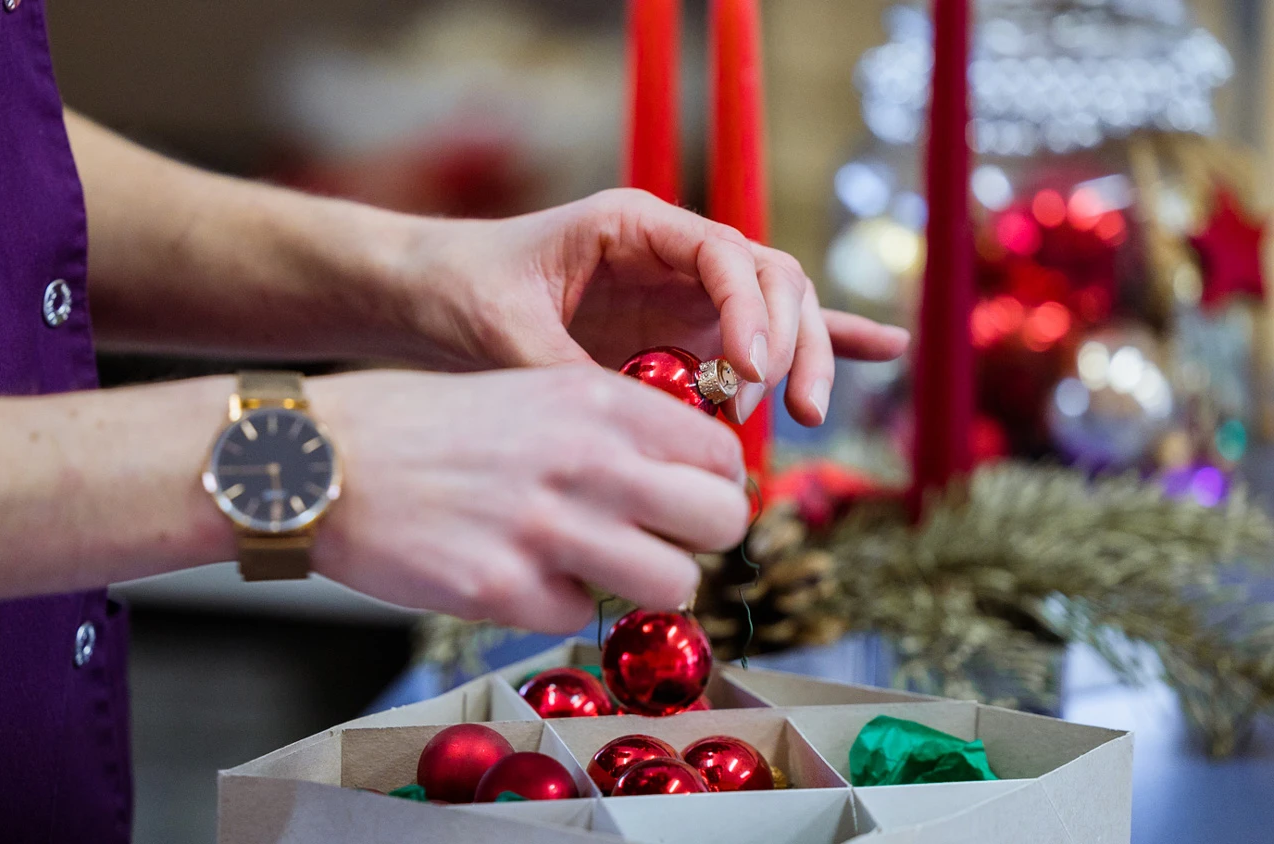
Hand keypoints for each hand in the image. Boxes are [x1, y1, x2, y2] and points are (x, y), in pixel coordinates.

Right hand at [303, 366, 747, 633]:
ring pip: (673, 584)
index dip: (711, 483)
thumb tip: (677, 473)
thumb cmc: (417, 422)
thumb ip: (607, 425)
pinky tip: (514, 573)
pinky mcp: (503, 592)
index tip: (685, 497)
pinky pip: (581, 615)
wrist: (316, 460)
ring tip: (592, 566)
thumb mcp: (526, 387)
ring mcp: (546, 530)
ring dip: (640, 584)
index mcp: (594, 399)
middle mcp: (585, 459)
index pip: (721, 453)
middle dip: (697, 540)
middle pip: (721, 521)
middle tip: (657, 541)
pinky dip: (556, 603)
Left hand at [401, 188, 908, 424]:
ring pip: (777, 311)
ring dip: (803, 357)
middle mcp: (674, 254)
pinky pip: (764, 335)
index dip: (750, 312)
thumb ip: (568, 375)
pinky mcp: (686, 334)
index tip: (748, 375)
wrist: (433, 295)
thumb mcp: (504, 332)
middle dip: (791, 341)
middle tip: (781, 408)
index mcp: (636, 226)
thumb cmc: (462, 291)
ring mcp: (685, 293)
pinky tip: (884, 351)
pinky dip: (823, 342)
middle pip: (771, 280)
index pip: (727, 254)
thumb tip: (629, 430)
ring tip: (801, 414)